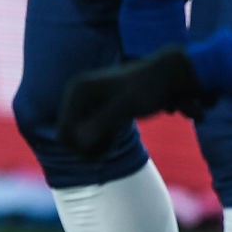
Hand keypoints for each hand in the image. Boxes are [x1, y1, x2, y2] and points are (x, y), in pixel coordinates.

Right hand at [58, 47, 210, 159]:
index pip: (65, 130)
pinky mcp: (96, 107)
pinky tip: (112, 140)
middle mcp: (77, 94)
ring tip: (112, 145)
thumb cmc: (148, 89)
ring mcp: (86, 101)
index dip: (80, 147)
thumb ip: (102, 122)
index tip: (104, 154)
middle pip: (68, 134)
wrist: (167, 76)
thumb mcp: (126, 106)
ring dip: (93, 145)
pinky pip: (88, 130)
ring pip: (78, 134)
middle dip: (86, 147)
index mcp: (79, 91)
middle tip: (109, 151)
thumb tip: (79, 140)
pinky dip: (98, 139)